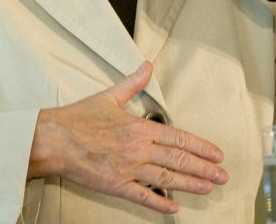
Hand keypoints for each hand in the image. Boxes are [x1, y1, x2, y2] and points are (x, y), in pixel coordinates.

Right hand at [27, 61, 227, 213]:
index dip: (200, 146)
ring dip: (190, 184)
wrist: (52, 140)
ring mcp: (128, 168)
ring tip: (209, 188)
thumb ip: (133, 83)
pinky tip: (174, 209)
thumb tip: (147, 66)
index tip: (216, 154)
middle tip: (222, 176)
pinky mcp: (115, 185)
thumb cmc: (78, 118)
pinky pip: (142, 196)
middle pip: (178, 160)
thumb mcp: (109, 96)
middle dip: (203, 168)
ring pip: (166, 178)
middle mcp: (138, 148)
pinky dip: (159, 203)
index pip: (178, 138)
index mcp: (139, 127)